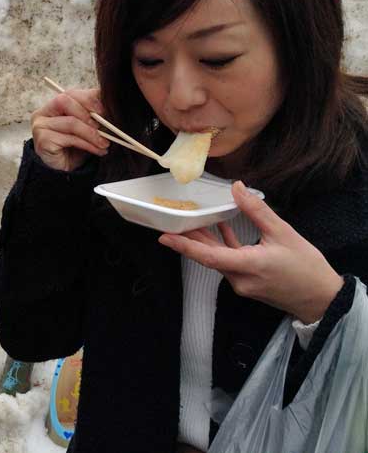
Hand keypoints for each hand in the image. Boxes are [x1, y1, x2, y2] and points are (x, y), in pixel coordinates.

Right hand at [31, 86, 109, 170]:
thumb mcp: (86, 127)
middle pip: (64, 101)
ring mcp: (40, 126)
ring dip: (91, 133)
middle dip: (87, 112)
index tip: (105, 110)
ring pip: (71, 122)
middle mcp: (43, 113)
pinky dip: (88, 144)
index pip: (70, 93)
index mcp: (53, 106)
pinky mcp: (43, 141)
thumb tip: (110, 105)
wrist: (64, 172)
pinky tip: (97, 150)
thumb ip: (93, 114)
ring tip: (104, 142)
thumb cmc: (74, 147)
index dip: (88, 99)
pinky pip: (70, 138)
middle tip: (103, 125)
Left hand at [158, 181, 344, 323]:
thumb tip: (237, 188)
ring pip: (217, 259)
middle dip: (188, 239)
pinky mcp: (247, 283)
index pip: (209, 256)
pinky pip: (229, 262)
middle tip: (169, 222)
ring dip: (204, 241)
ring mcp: (242, 283)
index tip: (164, 238)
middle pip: (208, 256)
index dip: (185, 246)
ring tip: (188, 222)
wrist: (322, 298)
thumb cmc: (307, 267)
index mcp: (248, 266)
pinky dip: (223, 246)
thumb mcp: (283, 233)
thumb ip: (257, 210)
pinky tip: (220, 229)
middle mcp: (240, 278)